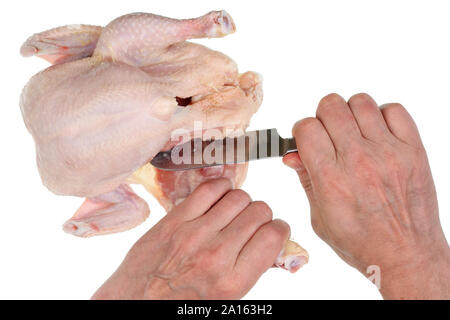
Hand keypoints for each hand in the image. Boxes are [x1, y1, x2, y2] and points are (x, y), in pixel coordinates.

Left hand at [92, 178, 289, 298]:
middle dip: (261, 216)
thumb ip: (251, 271)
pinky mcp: (173, 221)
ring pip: (237, 197)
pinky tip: (218, 199)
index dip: (279, 230)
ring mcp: (192, 234)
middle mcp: (215, 255)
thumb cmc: (184, 304)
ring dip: (242, 202)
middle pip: (258, 212)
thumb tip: (275, 246)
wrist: (136, 304)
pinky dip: (220, 188)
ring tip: (233, 213)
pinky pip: (209, 189)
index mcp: (232, 282)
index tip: (272, 231)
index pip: (273, 236)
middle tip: (251, 223)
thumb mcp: (225, 300)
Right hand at [283, 93, 449, 298]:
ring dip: (350, 113)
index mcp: (331, 179)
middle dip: (323, 117)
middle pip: (331, 107)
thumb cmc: (361, 242)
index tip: (306, 140)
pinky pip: (394, 110)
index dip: (302, 131)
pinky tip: (377, 134)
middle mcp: (359, 161)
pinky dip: (382, 115)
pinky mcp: (413, 151)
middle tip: (328, 134)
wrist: (406, 256)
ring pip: (360, 102)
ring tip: (353, 132)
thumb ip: (306, 180)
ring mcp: (388, 153)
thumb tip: (292, 155)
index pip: (307, 128)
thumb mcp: (320, 218)